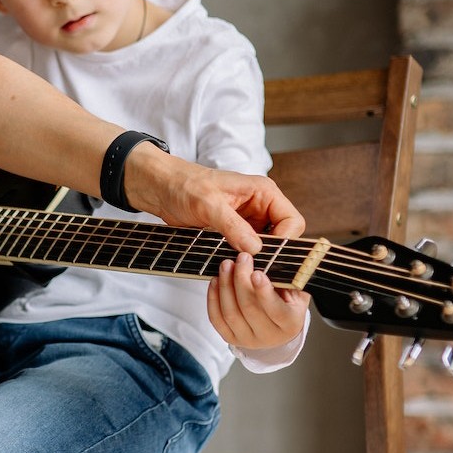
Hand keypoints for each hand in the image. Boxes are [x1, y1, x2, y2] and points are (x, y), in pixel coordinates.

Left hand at [122, 147, 304, 254]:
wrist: (159, 188)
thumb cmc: (183, 185)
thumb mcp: (208, 204)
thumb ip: (232, 225)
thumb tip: (255, 248)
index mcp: (263, 192)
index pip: (292, 221)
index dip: (285, 241)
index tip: (266, 257)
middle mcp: (260, 206)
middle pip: (282, 238)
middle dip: (270, 254)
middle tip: (252, 268)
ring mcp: (248, 221)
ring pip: (265, 248)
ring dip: (255, 259)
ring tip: (238, 267)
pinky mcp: (235, 233)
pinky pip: (248, 251)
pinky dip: (242, 260)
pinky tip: (230, 265)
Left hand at [207, 253, 310, 349]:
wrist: (277, 324)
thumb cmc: (287, 301)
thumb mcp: (295, 290)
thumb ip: (287, 279)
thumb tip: (272, 258)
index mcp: (290, 323)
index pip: (276, 310)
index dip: (264, 292)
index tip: (256, 273)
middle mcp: (270, 336)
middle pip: (249, 308)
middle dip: (241, 279)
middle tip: (241, 258)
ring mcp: (249, 340)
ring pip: (230, 313)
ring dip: (225, 286)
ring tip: (226, 265)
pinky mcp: (232, 338)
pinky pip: (216, 319)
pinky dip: (213, 298)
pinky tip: (215, 281)